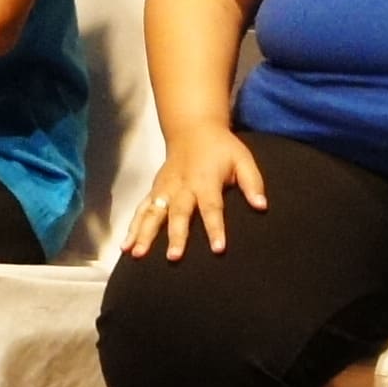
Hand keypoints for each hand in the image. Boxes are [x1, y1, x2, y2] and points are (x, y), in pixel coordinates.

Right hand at [126, 126, 266, 259]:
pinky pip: (141, 210)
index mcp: (206, 180)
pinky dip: (132, 227)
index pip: (212, 207)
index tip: (218, 248)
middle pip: (178, 213)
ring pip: (152, 213)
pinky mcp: (154, 190)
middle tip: (173, 257)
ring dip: (144, 233)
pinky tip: (125, 246)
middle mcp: (182, 186)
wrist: (193, 129)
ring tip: (136, 254)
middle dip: (175, 235)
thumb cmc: (222, 148)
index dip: (215, 228)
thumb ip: (253, 183)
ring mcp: (165, 189)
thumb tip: (262, 206)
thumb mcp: (243, 160)